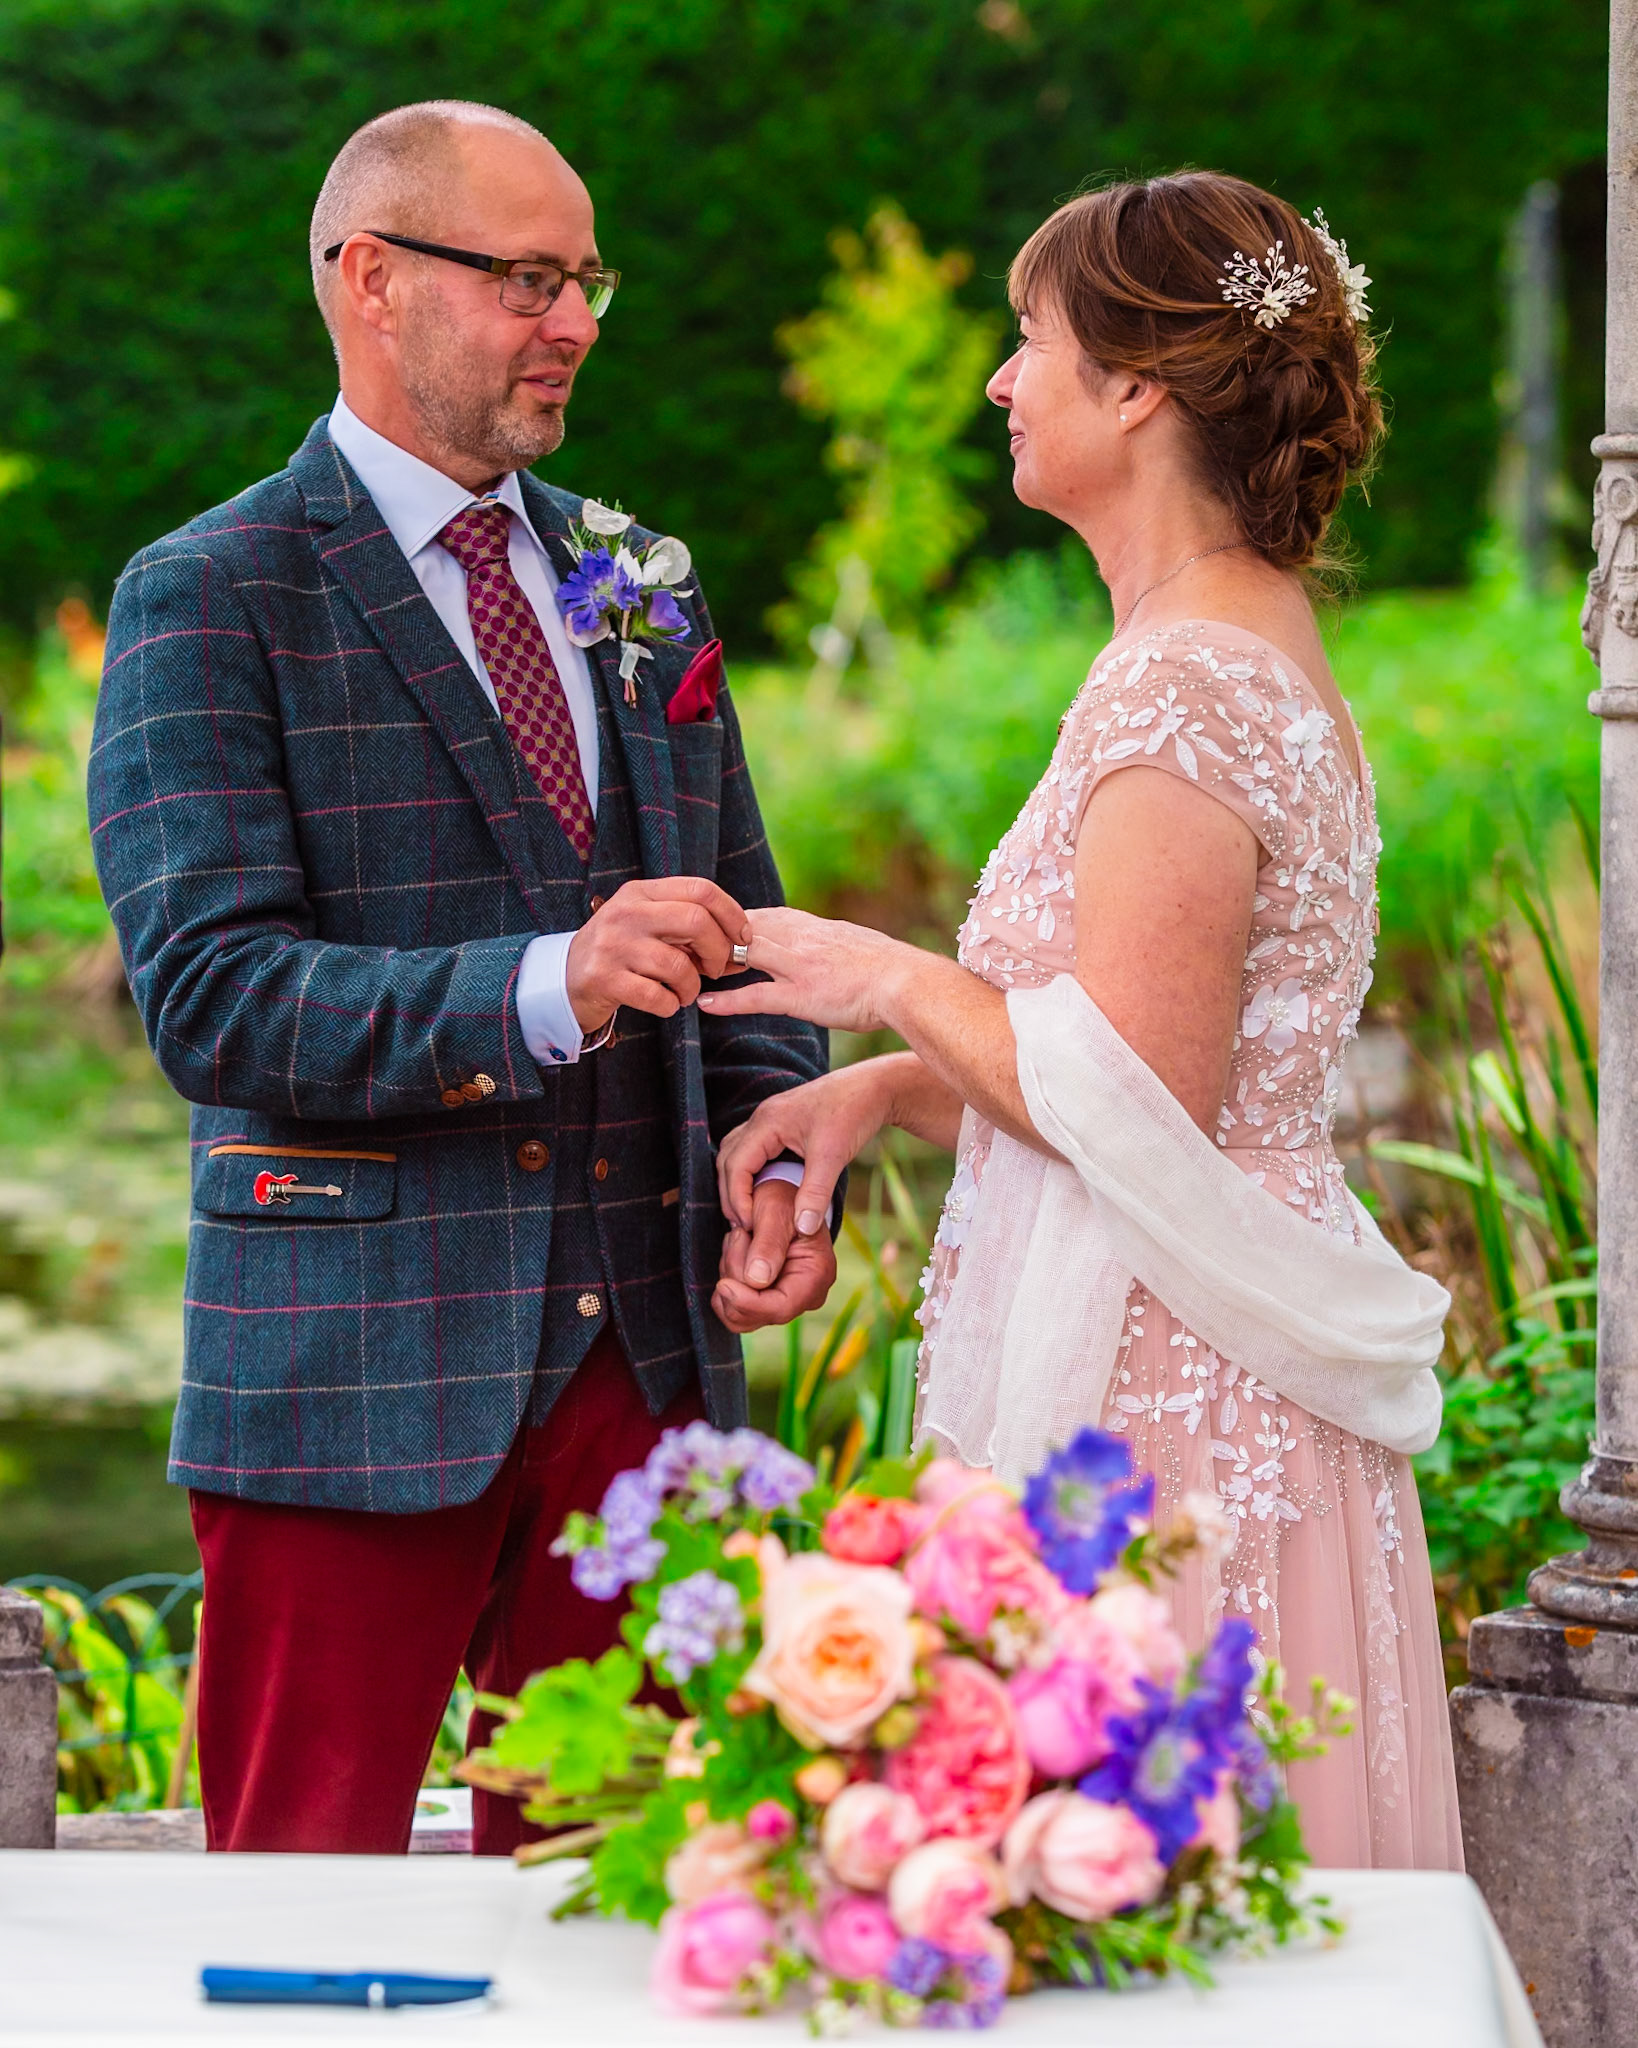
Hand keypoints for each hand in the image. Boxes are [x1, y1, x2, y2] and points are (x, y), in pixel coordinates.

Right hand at [567, 877, 748, 1032]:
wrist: (565, 979)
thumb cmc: (620, 953)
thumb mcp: (649, 928)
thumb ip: (690, 932)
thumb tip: (742, 950)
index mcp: (641, 892)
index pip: (700, 889)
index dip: (731, 914)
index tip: (742, 938)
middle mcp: (627, 913)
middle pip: (696, 921)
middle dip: (718, 950)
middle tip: (715, 969)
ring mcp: (613, 946)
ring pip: (678, 965)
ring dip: (692, 986)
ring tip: (684, 993)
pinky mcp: (604, 979)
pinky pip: (657, 996)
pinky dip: (671, 1005)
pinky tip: (665, 1003)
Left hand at [696, 906, 914, 1034]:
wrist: (912, 983)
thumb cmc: (896, 973)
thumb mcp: (861, 947)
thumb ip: (840, 945)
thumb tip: (836, 948)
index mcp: (819, 929)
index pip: (770, 915)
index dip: (740, 919)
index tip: (717, 924)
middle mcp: (805, 941)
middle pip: (748, 926)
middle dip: (716, 932)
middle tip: (688, 941)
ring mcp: (801, 968)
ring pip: (746, 953)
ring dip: (714, 960)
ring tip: (686, 967)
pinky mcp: (803, 996)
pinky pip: (756, 996)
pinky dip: (727, 1000)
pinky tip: (704, 1004)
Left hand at [712, 1179, 837, 1333]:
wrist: (784, 1199)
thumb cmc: (783, 1199)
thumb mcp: (775, 1210)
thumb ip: (768, 1244)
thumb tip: (756, 1280)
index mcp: (817, 1275)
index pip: (780, 1308)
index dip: (747, 1302)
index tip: (722, 1284)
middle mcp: (806, 1295)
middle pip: (756, 1314)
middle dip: (735, 1276)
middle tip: (739, 1234)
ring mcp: (786, 1300)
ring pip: (739, 1314)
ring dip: (729, 1273)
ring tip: (740, 1238)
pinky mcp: (767, 1300)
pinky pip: (733, 1309)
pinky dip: (726, 1280)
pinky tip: (736, 1252)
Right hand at [716, 1062, 898, 1234]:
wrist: (873, 1087)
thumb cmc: (853, 1113)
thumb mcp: (833, 1156)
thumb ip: (816, 1194)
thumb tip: (801, 1229)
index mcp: (767, 1122)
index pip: (735, 1165)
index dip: (737, 1198)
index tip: (750, 1225)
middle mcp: (762, 1118)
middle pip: (727, 1159)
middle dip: (730, 1193)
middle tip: (744, 1225)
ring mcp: (769, 1118)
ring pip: (736, 1152)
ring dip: (736, 1182)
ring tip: (748, 1211)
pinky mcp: (781, 1123)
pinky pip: (752, 1149)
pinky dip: (750, 1171)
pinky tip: (762, 1190)